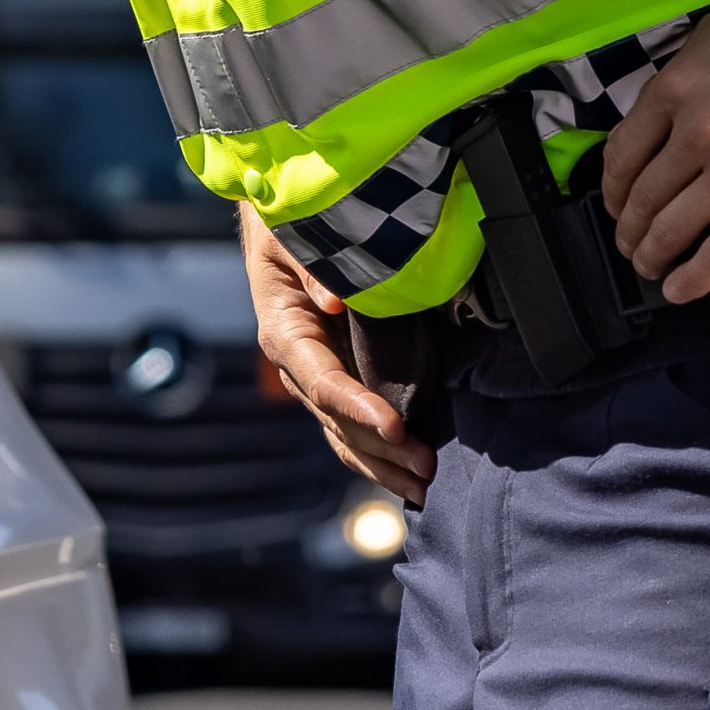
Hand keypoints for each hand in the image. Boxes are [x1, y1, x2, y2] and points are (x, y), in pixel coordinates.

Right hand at [240, 204, 435, 506]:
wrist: (281, 224)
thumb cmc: (289, 223)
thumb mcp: (292, 232)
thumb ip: (312, 263)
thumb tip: (335, 304)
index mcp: (285, 332)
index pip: (323, 383)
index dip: (359, 408)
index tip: (397, 427)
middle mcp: (297, 366)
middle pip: (336, 422)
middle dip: (381, 449)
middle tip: (427, 467)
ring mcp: (315, 379)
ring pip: (344, 436)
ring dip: (383, 464)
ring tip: (425, 487)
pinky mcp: (337, 380)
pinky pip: (353, 427)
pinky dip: (379, 453)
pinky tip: (407, 473)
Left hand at [599, 0, 709, 304]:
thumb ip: (681, 74)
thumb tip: (659, 110)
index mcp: (675, 90)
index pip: (622, 154)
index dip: (613, 188)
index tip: (617, 203)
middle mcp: (697, 134)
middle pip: (644, 197)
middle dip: (629, 229)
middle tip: (629, 243)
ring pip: (675, 229)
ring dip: (653, 255)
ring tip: (650, 267)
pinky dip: (694, 278)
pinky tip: (680, 290)